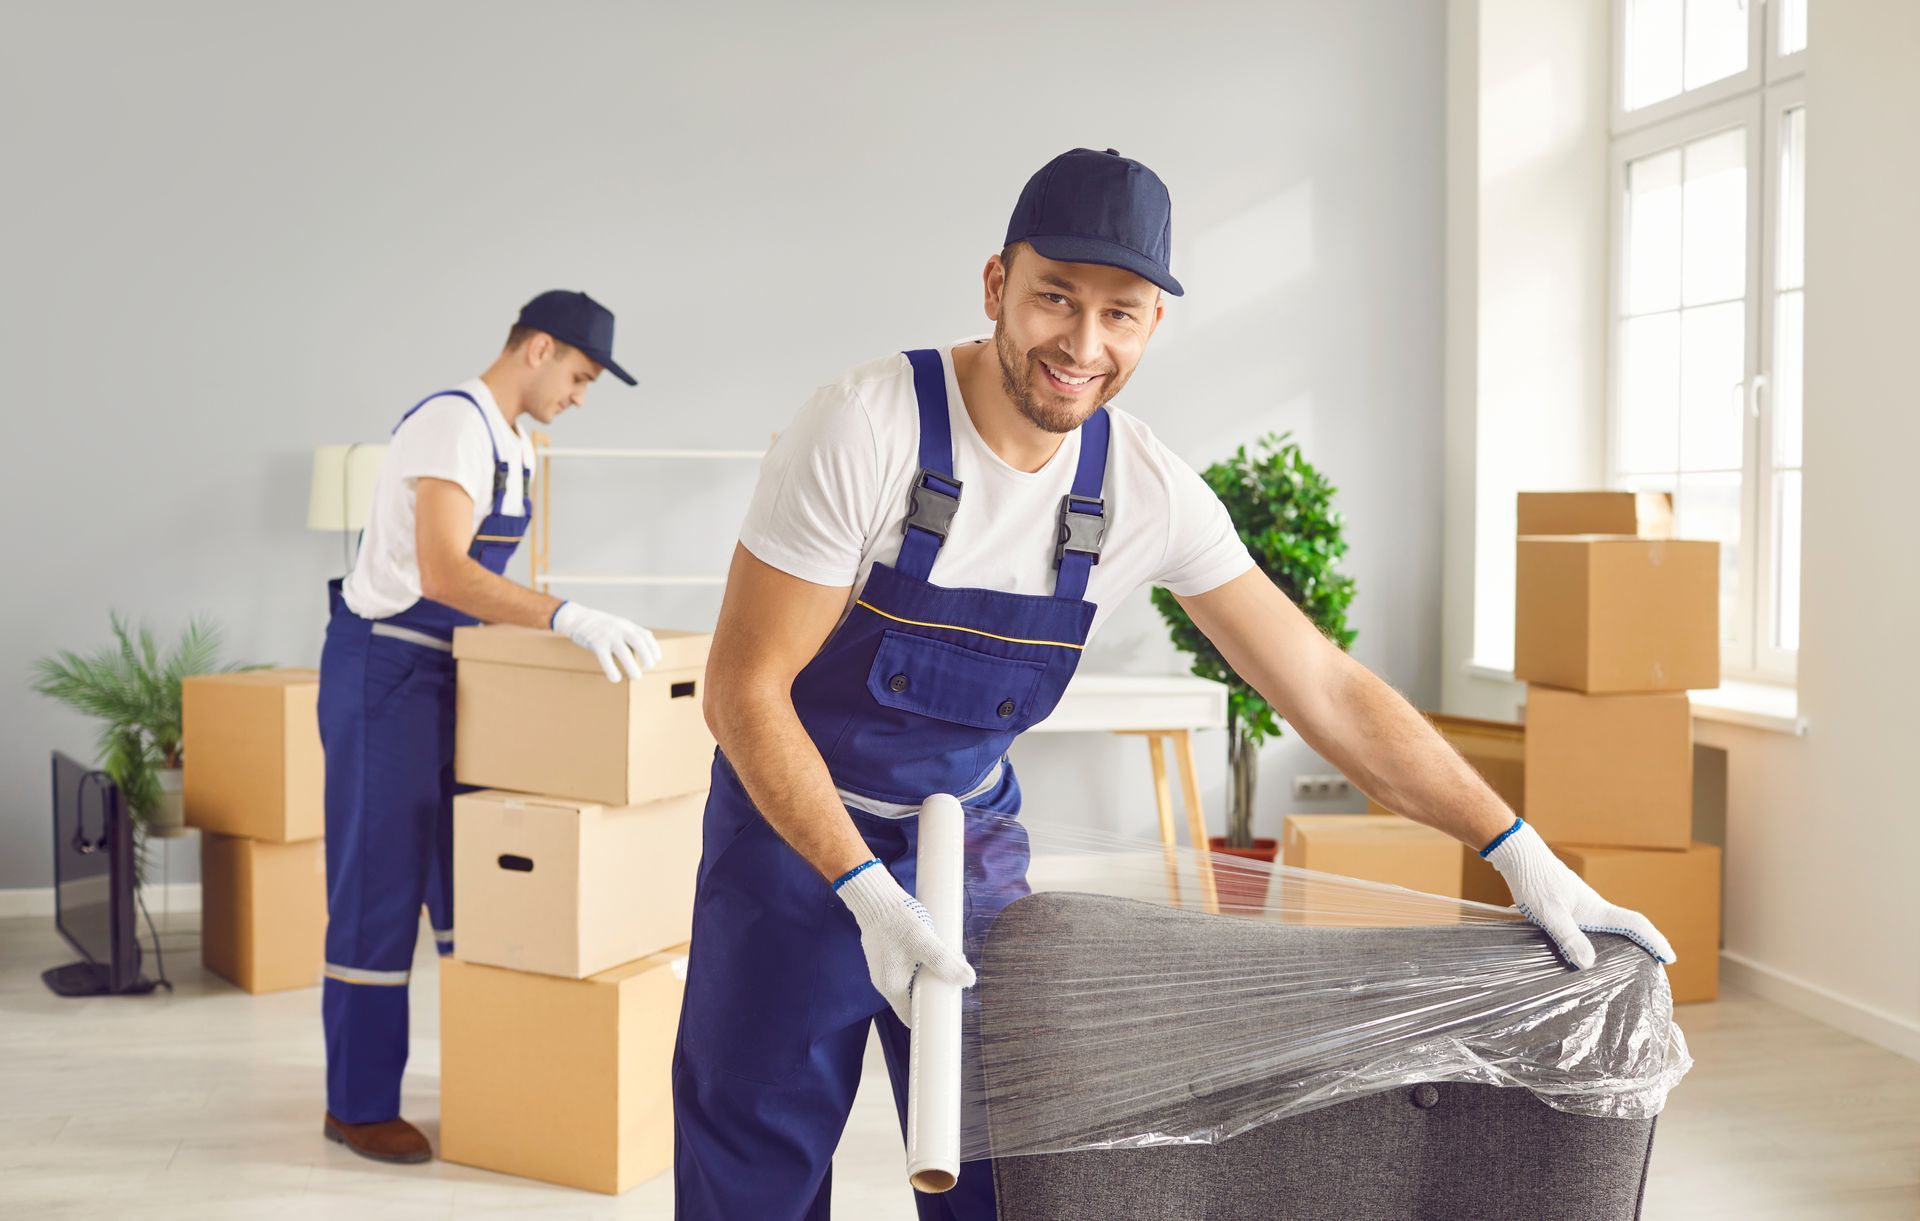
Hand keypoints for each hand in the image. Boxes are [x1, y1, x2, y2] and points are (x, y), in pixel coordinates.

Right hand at [550, 601, 661, 682]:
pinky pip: (605, 657)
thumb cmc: (602, 626)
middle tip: (649, 667)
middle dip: (646, 654)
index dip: (653, 647)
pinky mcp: (595, 643)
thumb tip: (649, 644)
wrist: (578, 618)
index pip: (645, 635)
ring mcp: (608, 635)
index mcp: (627, 625)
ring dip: (631, 665)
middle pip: (637, 640)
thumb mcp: (620, 626)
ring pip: (623, 651)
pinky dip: (611, 669)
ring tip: (636, 677)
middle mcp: (620, 628)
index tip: (657, 659)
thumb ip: (634, 634)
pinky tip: (615, 679)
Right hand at [834, 859, 974, 1025]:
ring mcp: (885, 968)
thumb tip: (968, 980)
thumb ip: (945, 962)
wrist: (874, 898)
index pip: (910, 1017)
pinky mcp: (887, 955)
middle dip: (934, 992)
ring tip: (948, 961)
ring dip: (929, 975)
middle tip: (953, 982)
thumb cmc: (896, 922)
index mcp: (892, 987)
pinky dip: (921, 964)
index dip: (928, 1018)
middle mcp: (885, 982)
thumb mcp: (924, 943)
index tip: (946, 1013)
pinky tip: (933, 950)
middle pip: (913, 999)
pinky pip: (907, 968)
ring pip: (911, 981)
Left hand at [1482, 818, 1675, 969]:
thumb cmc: (1534, 880)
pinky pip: (1586, 924)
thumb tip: (1589, 963)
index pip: (1635, 924)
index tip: (1670, 957)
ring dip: (1617, 941)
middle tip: (1652, 965)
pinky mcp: (1564, 903)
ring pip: (1605, 926)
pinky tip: (1579, 948)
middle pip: (1626, 927)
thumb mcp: (1550, 914)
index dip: (1655, 940)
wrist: (1517, 854)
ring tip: (1619, 962)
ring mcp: (1579, 904)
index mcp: (1596, 909)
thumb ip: (1569, 937)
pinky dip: (1592, 937)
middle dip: (1642, 944)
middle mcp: (1593, 906)